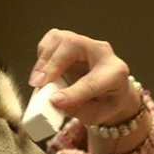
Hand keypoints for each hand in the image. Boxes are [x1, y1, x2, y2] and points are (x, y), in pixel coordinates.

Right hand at [29, 29, 150, 153]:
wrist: (111, 91)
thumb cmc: (105, 103)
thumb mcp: (97, 115)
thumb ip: (78, 109)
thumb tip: (55, 101)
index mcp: (115, 73)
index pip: (92, 81)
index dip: (73, 91)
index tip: (54, 100)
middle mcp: (102, 52)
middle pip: (73, 46)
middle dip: (52, 64)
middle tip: (38, 84)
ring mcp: (86, 43)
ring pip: (61, 38)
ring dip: (44, 58)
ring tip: (38, 80)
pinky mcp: (72, 40)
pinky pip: (53, 38)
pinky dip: (43, 53)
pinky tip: (42, 70)